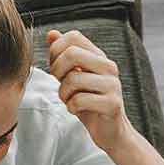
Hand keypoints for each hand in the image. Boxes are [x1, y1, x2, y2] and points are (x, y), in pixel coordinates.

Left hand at [46, 28, 134, 154]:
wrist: (110, 130)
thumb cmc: (88, 103)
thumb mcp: (73, 77)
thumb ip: (63, 56)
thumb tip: (51, 34)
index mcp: (98, 56)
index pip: (73, 36)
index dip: (56, 51)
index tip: (56, 69)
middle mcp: (108, 66)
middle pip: (71, 54)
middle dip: (57, 71)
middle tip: (60, 84)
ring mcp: (112, 84)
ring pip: (72, 79)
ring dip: (63, 94)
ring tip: (70, 100)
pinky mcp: (112, 104)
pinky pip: (79, 100)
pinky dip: (71, 108)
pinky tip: (77, 110)